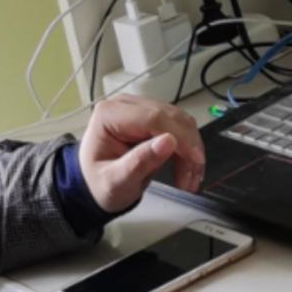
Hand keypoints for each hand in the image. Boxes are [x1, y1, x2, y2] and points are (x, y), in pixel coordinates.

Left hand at [77, 96, 206, 214]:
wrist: (96, 186)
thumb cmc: (99, 184)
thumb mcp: (115, 181)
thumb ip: (139, 162)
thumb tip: (168, 141)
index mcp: (109, 114)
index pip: (153, 117)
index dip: (179, 137)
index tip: (195, 160)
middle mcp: (125, 105)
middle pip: (171, 117)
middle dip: (188, 148)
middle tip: (191, 180)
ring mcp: (140, 109)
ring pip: (180, 122)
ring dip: (191, 150)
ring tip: (188, 180)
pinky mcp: (152, 118)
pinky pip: (180, 128)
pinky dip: (188, 150)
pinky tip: (187, 170)